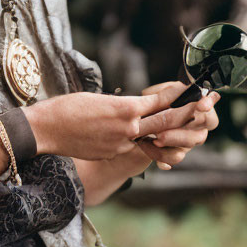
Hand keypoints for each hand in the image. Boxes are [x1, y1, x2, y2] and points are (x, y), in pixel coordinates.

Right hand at [24, 83, 216, 161]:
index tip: (192, 91)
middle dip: (182, 116)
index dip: (178, 97)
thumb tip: (136, 110)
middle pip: (163, 123)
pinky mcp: (111, 156)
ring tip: (170, 126)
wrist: (46, 130)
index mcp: (126, 109)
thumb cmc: (68, 107)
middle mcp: (128, 129)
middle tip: (199, 108)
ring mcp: (120, 145)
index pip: (160, 103)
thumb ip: (122, 106)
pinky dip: (129, 141)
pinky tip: (120, 135)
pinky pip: (127, 146)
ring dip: (159, 132)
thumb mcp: (98, 98)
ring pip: (146, 137)